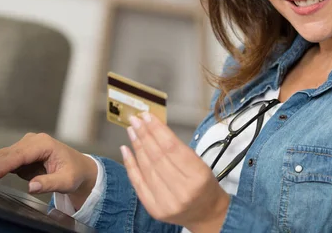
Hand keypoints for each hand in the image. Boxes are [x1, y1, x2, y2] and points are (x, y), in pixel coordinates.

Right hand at [0, 133, 96, 208]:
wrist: (78, 168)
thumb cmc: (74, 173)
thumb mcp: (67, 181)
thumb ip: (49, 183)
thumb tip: (32, 187)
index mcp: (44, 144)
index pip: (20, 154)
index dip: (5, 164)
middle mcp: (32, 142)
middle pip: (7, 153)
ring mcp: (24, 147)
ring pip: (1, 156)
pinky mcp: (19, 155)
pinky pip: (2, 161)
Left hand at [121, 113, 229, 232]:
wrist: (206, 214)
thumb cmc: (204, 185)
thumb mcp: (201, 164)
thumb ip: (179, 150)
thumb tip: (154, 128)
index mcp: (197, 176)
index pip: (172, 148)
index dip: (157, 130)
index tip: (147, 116)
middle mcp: (182, 190)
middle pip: (157, 157)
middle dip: (144, 135)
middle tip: (135, 119)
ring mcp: (166, 202)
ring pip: (147, 168)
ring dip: (137, 146)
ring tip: (131, 130)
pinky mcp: (154, 209)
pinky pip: (138, 183)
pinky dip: (130, 165)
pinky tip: (126, 149)